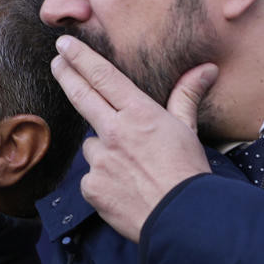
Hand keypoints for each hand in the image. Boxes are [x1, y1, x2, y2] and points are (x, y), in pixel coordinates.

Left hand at [49, 35, 215, 241]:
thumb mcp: (187, 130)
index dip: (81, 58)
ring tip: (131, 168)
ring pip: (92, 146)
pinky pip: (90, 177)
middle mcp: (114, 132)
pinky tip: (124, 189)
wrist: (181, 219)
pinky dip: (103, 180)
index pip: (103, 77)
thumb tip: (206, 69)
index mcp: (139, 113)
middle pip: (81, 96)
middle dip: (66, 75)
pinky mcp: (91, 186)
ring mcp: (99, 160)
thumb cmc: (187, 173)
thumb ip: (186, 96)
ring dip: (103, 150)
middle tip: (57, 62)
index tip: (64, 45)